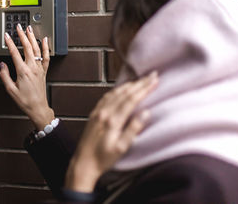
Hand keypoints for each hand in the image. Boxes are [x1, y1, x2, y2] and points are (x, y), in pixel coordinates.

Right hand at [0, 24, 54, 129]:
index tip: (6, 35)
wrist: (38, 107)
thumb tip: (2, 65)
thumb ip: (5, 76)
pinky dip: (46, 47)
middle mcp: (32, 68)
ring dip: (32, 38)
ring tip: (29, 29)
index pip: (15, 53)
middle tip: (18, 27)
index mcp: (23, 71)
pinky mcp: (44, 71)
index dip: (10, 43)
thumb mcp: (10, 89)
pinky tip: (45, 40)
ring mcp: (39, 69)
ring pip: (37, 49)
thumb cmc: (25, 100)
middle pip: (27, 47)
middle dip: (22, 35)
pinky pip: (45, 57)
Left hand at [65, 72, 158, 191]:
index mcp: (113, 120)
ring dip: (129, 85)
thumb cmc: (103, 158)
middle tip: (152, 75)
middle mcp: (104, 113)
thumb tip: (146, 112)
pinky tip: (121, 89)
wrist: (83, 163)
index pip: (131, 99)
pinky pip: (106, 97)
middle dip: (140, 83)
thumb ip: (133, 129)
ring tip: (140, 79)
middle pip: (125, 93)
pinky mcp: (93, 114)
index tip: (154, 80)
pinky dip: (116, 90)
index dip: (144, 88)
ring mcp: (97, 112)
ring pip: (115, 93)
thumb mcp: (122, 148)